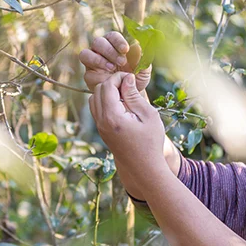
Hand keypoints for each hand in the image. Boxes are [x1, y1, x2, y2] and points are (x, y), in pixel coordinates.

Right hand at [79, 31, 151, 92]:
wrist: (129, 96)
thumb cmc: (135, 78)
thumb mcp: (142, 71)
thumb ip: (141, 59)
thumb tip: (137, 47)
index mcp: (114, 44)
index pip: (112, 36)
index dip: (118, 41)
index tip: (126, 49)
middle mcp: (100, 50)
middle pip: (98, 42)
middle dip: (109, 51)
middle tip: (121, 62)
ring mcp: (92, 62)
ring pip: (86, 54)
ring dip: (98, 60)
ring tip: (112, 68)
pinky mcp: (89, 76)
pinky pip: (87, 73)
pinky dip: (97, 75)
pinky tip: (107, 79)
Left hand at [89, 72, 168, 188]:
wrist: (144, 168)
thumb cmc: (151, 142)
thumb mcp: (148, 115)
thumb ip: (134, 96)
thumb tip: (126, 78)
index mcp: (112, 117)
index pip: (107, 86)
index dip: (119, 77)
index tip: (132, 78)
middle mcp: (101, 121)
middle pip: (98, 90)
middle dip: (112, 83)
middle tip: (130, 86)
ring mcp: (99, 127)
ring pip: (94, 99)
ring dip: (108, 92)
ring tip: (126, 96)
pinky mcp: (101, 131)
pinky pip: (97, 109)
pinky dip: (106, 102)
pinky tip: (122, 106)